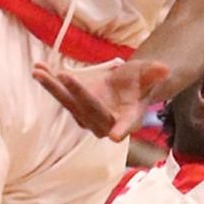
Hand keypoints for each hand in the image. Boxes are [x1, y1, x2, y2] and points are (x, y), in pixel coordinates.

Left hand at [33, 59, 168, 140]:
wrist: (124, 88)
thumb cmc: (138, 83)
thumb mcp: (147, 74)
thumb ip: (154, 73)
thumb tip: (165, 69)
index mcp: (128, 119)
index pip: (125, 125)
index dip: (122, 129)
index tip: (115, 135)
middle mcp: (105, 123)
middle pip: (89, 109)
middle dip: (76, 92)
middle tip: (64, 76)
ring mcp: (88, 117)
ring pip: (69, 103)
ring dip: (53, 87)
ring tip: (38, 72)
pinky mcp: (76, 108)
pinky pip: (62, 95)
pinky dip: (50, 82)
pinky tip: (38, 68)